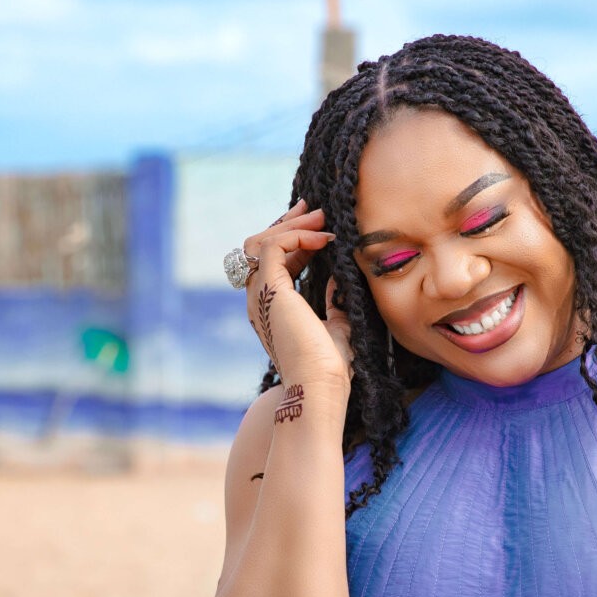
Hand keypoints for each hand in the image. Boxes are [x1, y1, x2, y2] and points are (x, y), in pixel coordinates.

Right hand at [244, 200, 352, 388]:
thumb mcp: (336, 325)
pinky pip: (273, 246)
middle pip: (259, 246)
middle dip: (288, 223)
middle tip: (316, 210)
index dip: (294, 238)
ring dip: (291, 225)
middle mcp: (258, 299)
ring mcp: (259, 294)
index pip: (272, 261)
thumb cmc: (329, 367)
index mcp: (270, 307)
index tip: (319, 225)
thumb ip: (333, 302)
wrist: (320, 386)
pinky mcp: (269, 290)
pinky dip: (298, 235)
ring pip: (260, 241)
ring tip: (321, 219)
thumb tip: (338, 280)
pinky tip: (324, 239)